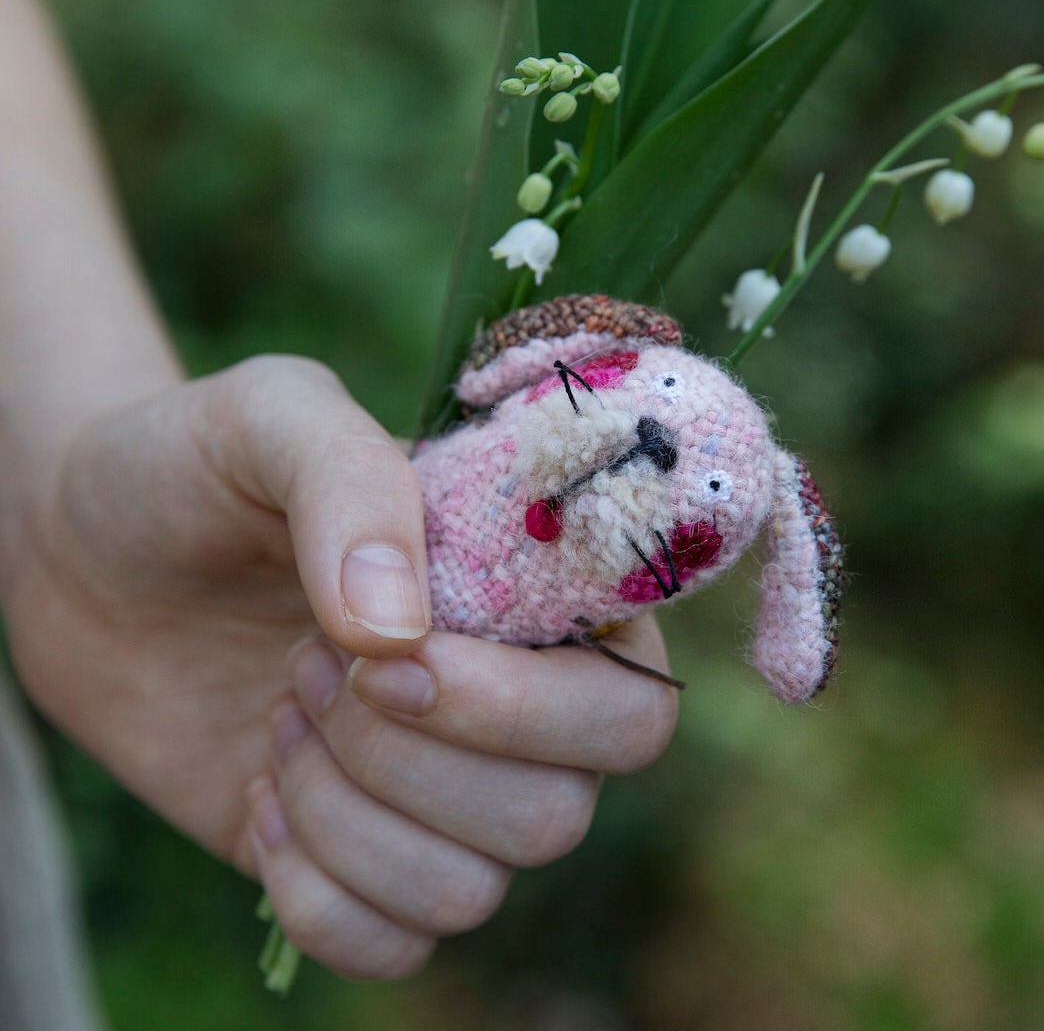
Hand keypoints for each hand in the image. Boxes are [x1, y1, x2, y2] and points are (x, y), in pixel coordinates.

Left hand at [0, 355, 677, 977]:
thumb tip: (395, 633)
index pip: (634, 702)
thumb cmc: (204, 466)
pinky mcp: (358, 859)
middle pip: (560, 812)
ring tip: (282, 709)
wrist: (88, 552)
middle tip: (310, 667)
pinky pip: (394, 944)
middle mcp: (513, 707)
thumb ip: (351, 487)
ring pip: (473, 890)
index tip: (395, 651)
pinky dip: (315, 891)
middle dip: (415, 758)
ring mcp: (437, 793)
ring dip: (351, 814)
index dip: (525, 704)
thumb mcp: (276, 420)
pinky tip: (257, 797)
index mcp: (536, 601)